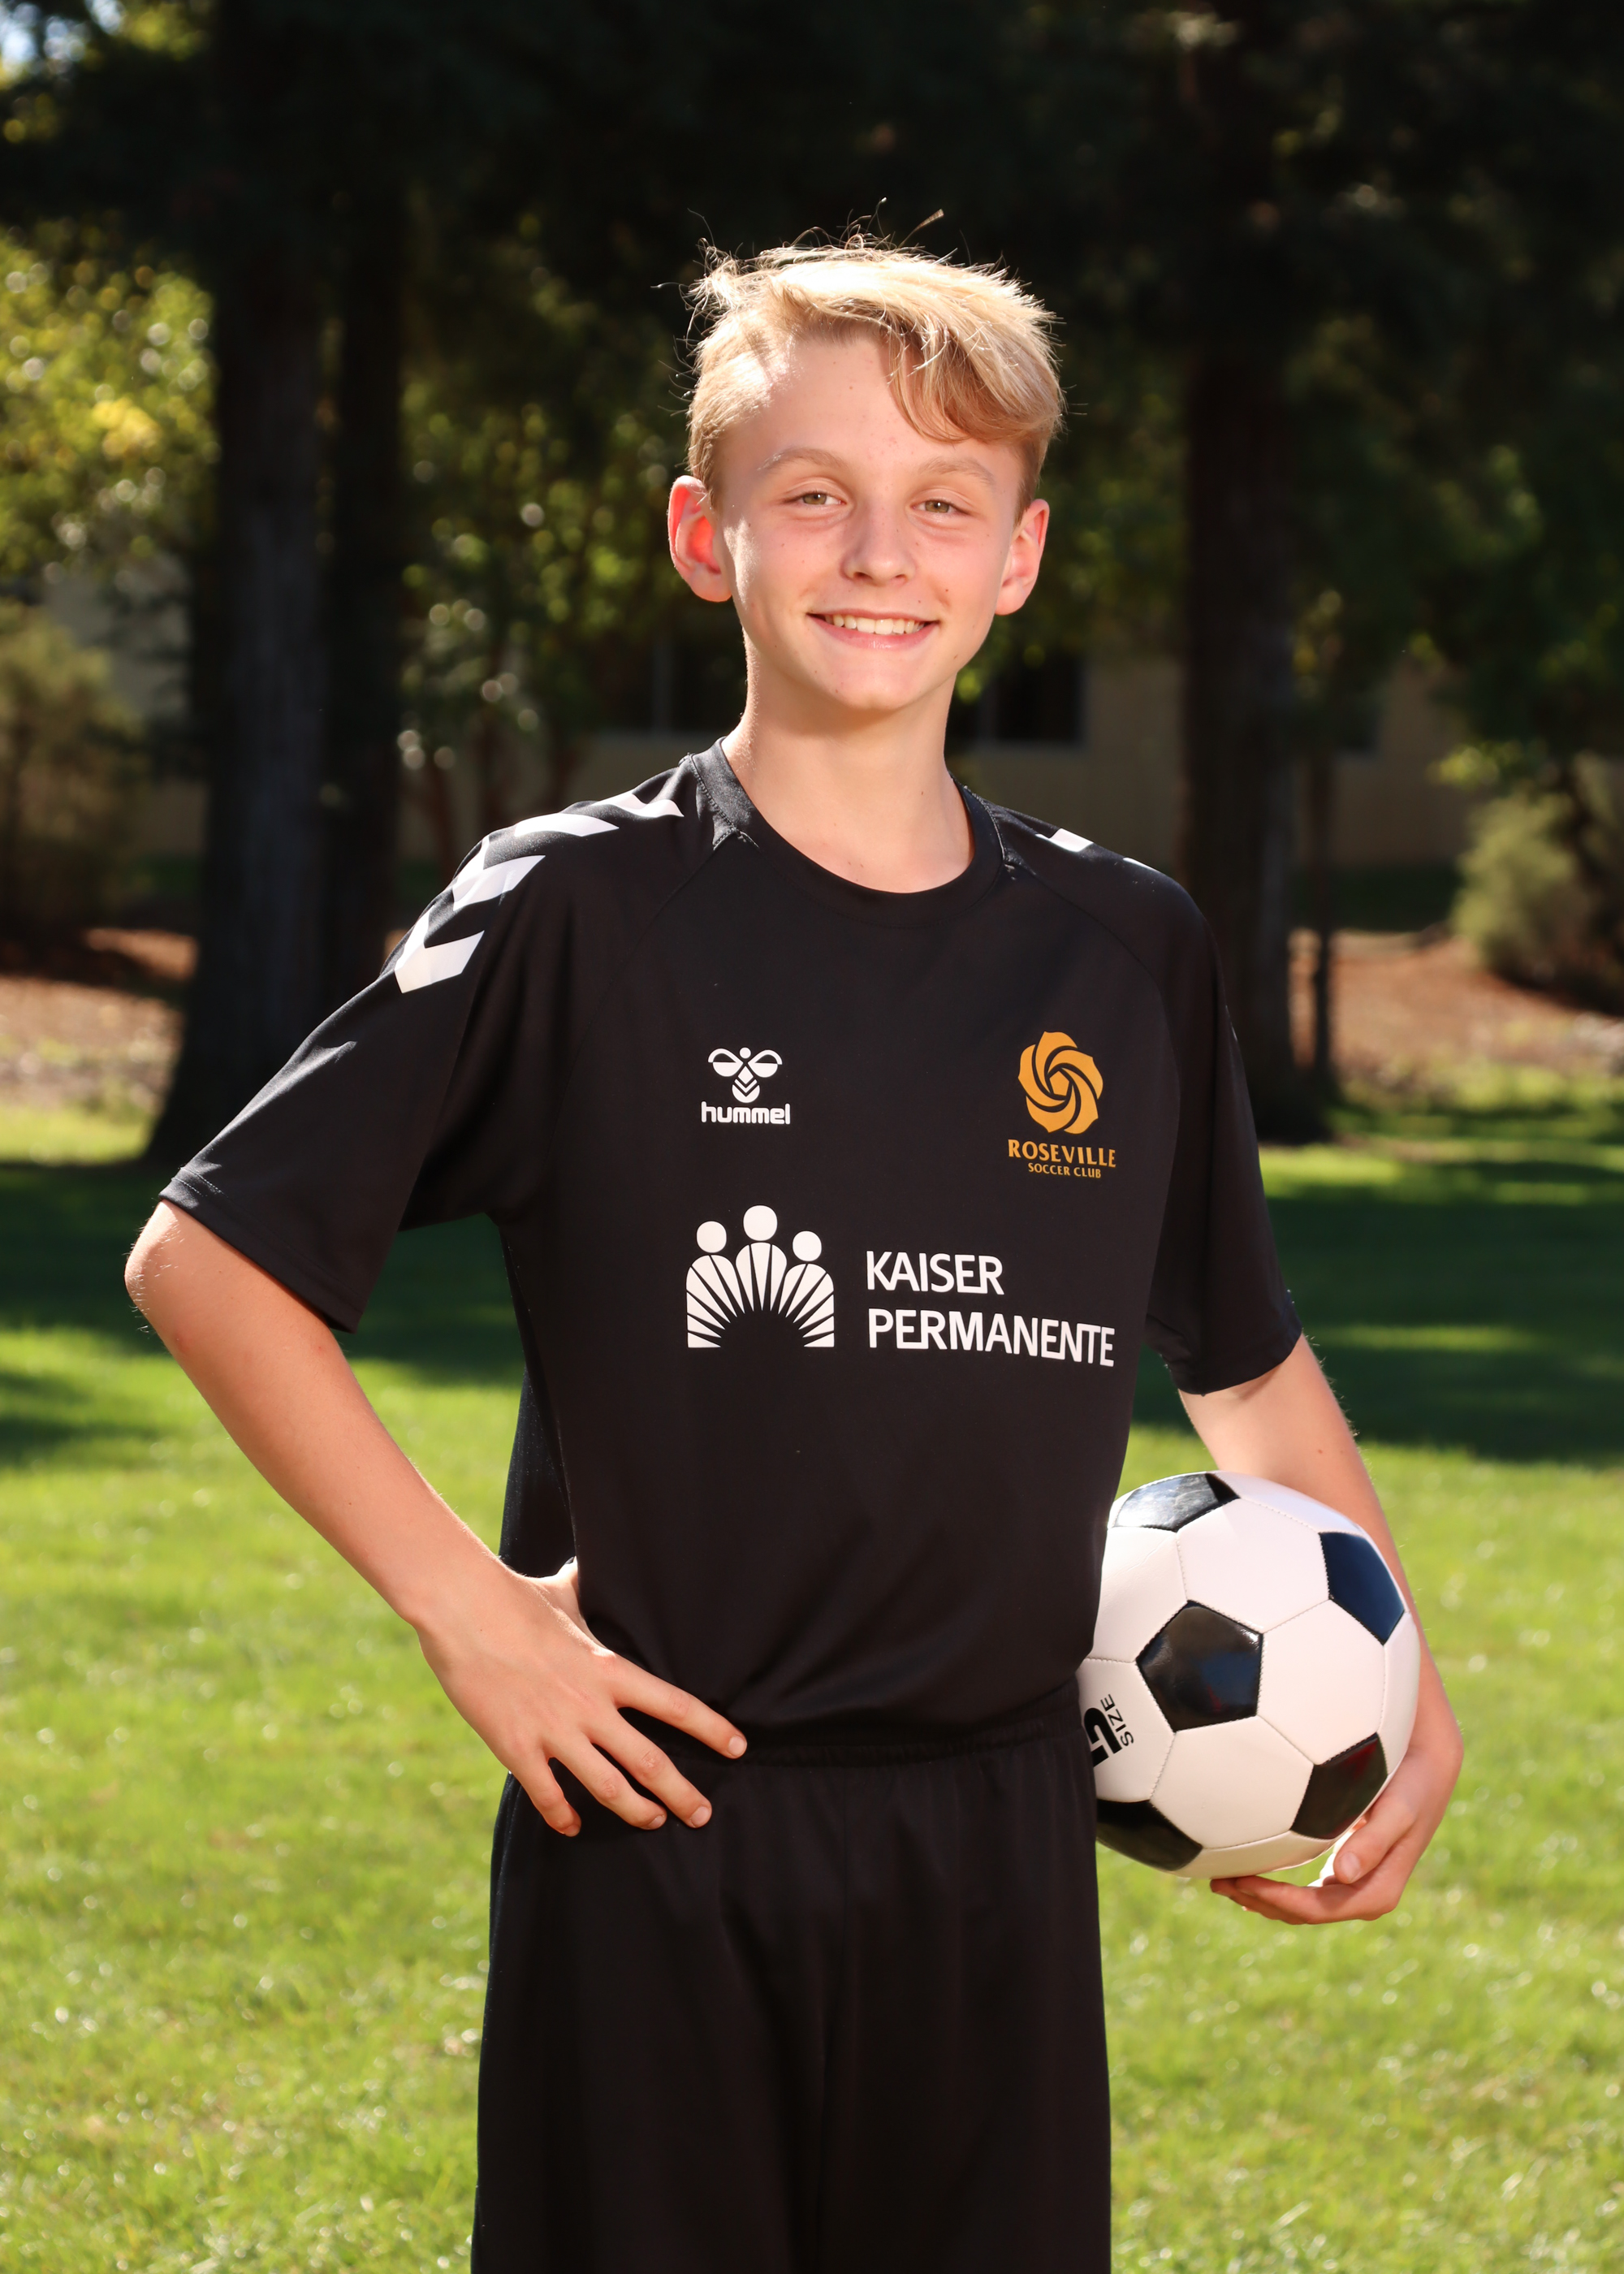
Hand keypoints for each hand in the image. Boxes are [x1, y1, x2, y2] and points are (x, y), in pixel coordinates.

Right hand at [415, 1554, 745, 1838]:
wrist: (463, 1610)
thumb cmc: (514, 1598)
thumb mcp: (563, 1593)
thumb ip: (585, 1591)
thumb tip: (589, 1568)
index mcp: (609, 1669)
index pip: (677, 1706)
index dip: (712, 1730)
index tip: (738, 1747)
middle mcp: (590, 1706)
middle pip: (650, 1762)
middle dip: (682, 1794)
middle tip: (702, 1815)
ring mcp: (554, 1731)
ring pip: (609, 1788)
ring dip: (636, 1812)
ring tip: (653, 1822)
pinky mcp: (516, 1748)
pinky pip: (549, 1796)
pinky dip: (565, 1817)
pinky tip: (574, 1826)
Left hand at [1210, 1651, 1461, 1923]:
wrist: (1429, 1758)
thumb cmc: (1412, 1777)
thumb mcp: (1399, 1804)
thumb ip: (1375, 1838)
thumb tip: (1344, 1872)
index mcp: (1380, 1885)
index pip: (1327, 1908)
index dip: (1287, 1903)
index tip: (1246, 1882)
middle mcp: (1364, 1885)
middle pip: (1309, 1910)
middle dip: (1265, 1902)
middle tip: (1219, 1882)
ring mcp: (1354, 1872)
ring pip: (1304, 1899)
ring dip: (1264, 1895)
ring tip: (1220, 1879)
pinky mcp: (1344, 1853)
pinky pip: (1305, 1878)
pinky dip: (1275, 1877)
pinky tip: (1245, 1861)